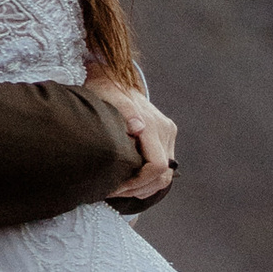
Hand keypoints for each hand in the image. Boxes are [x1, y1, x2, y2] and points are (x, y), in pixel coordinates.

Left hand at [90, 76, 176, 202]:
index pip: (156, 166)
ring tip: (119, 189)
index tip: (115, 187)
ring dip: (144, 188)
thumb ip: (124, 112)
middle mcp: (165, 130)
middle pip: (164, 175)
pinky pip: (163, 167)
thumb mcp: (108, 98)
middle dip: (139, 189)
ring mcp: (167, 134)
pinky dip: (148, 180)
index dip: (137, 183)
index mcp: (153, 124)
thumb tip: (138, 127)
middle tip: (114, 193)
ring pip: (166, 175)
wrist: (113, 78)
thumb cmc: (105, 90)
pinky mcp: (165, 137)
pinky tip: (129, 181)